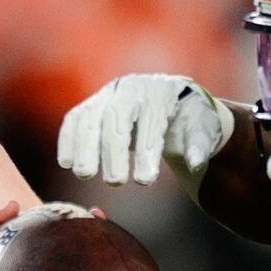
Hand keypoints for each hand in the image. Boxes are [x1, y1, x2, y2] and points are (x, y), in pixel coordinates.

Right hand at [58, 74, 233, 185]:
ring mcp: (109, 94)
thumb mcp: (204, 130)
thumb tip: (195, 163)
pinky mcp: (94, 104)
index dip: (147, 151)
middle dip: (113, 150)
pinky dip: (68, 139)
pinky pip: (75, 118)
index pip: (151, 120)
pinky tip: (66, 163)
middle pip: (116, 116)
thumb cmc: (189, 119)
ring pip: (90, 116)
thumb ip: (200, 146)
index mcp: (161, 92)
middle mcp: (131, 88)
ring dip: (84, 146)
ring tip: (85, 175)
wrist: (174, 101)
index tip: (145, 181)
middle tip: (115, 183)